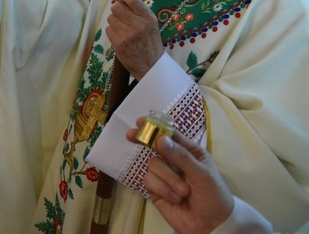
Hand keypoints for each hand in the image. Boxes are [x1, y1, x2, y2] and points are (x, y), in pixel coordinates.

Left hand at [105, 0, 163, 79]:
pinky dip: (112, 32)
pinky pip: (108, 29)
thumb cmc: (150, 42)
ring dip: (114, 21)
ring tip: (123, 29)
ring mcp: (127, 34)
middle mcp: (139, 24)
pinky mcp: (119, 43)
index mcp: (148, 18)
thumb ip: (139, 12)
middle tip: (121, 16)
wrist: (151, 65)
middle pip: (116, 7)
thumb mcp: (151, 24)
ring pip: (110, 18)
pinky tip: (120, 37)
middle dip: (116, 10)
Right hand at [125, 119, 233, 233]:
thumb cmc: (213, 196)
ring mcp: (164, 175)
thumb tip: (160, 139)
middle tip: (131, 136)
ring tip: (183, 192)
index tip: (141, 121)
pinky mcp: (155, 190)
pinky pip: (149, 181)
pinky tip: (175, 198)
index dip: (156, 127)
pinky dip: (163, 189)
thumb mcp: (203, 175)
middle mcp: (175, 161)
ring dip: (168, 179)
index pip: (171, 135)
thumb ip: (181, 157)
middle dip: (144, 142)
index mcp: (190, 152)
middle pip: (154, 146)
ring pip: (152, 165)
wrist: (211, 226)